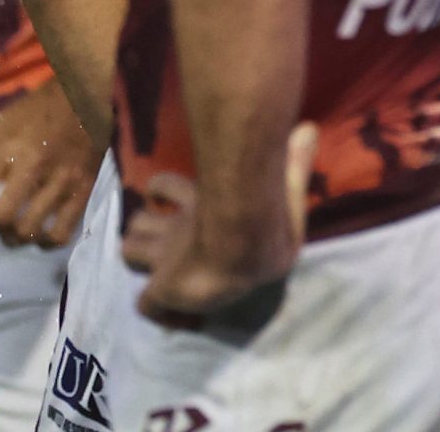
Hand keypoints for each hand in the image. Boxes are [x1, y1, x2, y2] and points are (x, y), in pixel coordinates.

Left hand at [0, 79, 97, 246]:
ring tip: (17, 234)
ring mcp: (60, 179)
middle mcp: (31, 166)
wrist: (80, 96)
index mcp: (4, 149)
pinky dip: (45, 243)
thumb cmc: (32, 112)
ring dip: (17, 240)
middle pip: (0, 219)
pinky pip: (60, 233)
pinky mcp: (83, 189)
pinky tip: (42, 236)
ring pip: (29, 231)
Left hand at [123, 123, 317, 324]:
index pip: (170, 189)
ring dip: (139, 255)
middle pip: (141, 221)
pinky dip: (154, 308)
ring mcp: (166, 259)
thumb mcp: (287, 183)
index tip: (170, 198)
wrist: (245, 247)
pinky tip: (166, 312)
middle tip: (158, 234)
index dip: (167, 192)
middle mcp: (176, 229)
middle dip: (145, 227)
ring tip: (154, 265)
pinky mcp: (163, 289)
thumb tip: (309, 129)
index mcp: (197, 205)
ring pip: (130, 251)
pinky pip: (146, 304)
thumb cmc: (265, 216)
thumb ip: (293, 161)